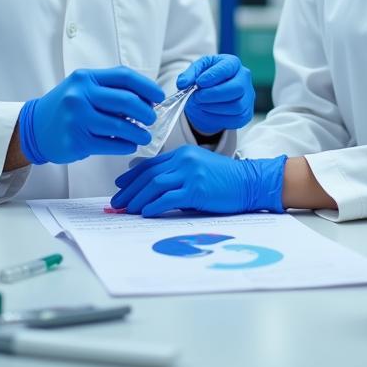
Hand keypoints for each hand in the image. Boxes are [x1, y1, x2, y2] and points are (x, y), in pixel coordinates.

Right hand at [18, 67, 163, 164]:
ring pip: (120, 126)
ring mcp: (77, 119)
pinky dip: (126, 146)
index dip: (147, 86)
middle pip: (126, 101)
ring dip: (139, 133)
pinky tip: (130, 145)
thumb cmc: (66, 106)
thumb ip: (110, 90)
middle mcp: (80, 95)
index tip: (159, 97)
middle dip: (146, 111)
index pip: (124, 76)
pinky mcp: (76, 141)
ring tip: (145, 136)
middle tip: (152, 119)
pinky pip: (110, 144)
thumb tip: (147, 99)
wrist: (34, 128)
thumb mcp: (83, 88)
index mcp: (86, 78)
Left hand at [111, 145, 285, 216]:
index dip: (132, 175)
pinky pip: (168, 198)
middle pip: (148, 174)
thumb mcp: (199, 170)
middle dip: (129, 189)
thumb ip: (178, 175)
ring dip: (137, 198)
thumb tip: (154, 190)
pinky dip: (154, 206)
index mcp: (183, 153)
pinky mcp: (197, 189)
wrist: (250, 182)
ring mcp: (191, 173)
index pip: (150, 164)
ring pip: (155, 185)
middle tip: (117, 202)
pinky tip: (146, 213)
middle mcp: (184, 160)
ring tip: (127, 210)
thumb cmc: (226, 180)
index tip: (120, 185)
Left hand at [177, 55, 254, 134]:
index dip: (213, 76)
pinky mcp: (246, 114)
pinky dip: (219, 118)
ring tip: (201, 104)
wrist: (212, 95)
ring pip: (236, 106)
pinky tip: (208, 112)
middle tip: (198, 96)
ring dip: (214, 108)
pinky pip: (236, 120)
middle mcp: (244, 78)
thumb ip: (189, 74)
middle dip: (215, 94)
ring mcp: (247, 97)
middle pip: (236, 88)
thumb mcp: (197, 71)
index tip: (199, 82)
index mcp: (232, 63)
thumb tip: (182, 83)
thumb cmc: (207, 78)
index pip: (227, 68)